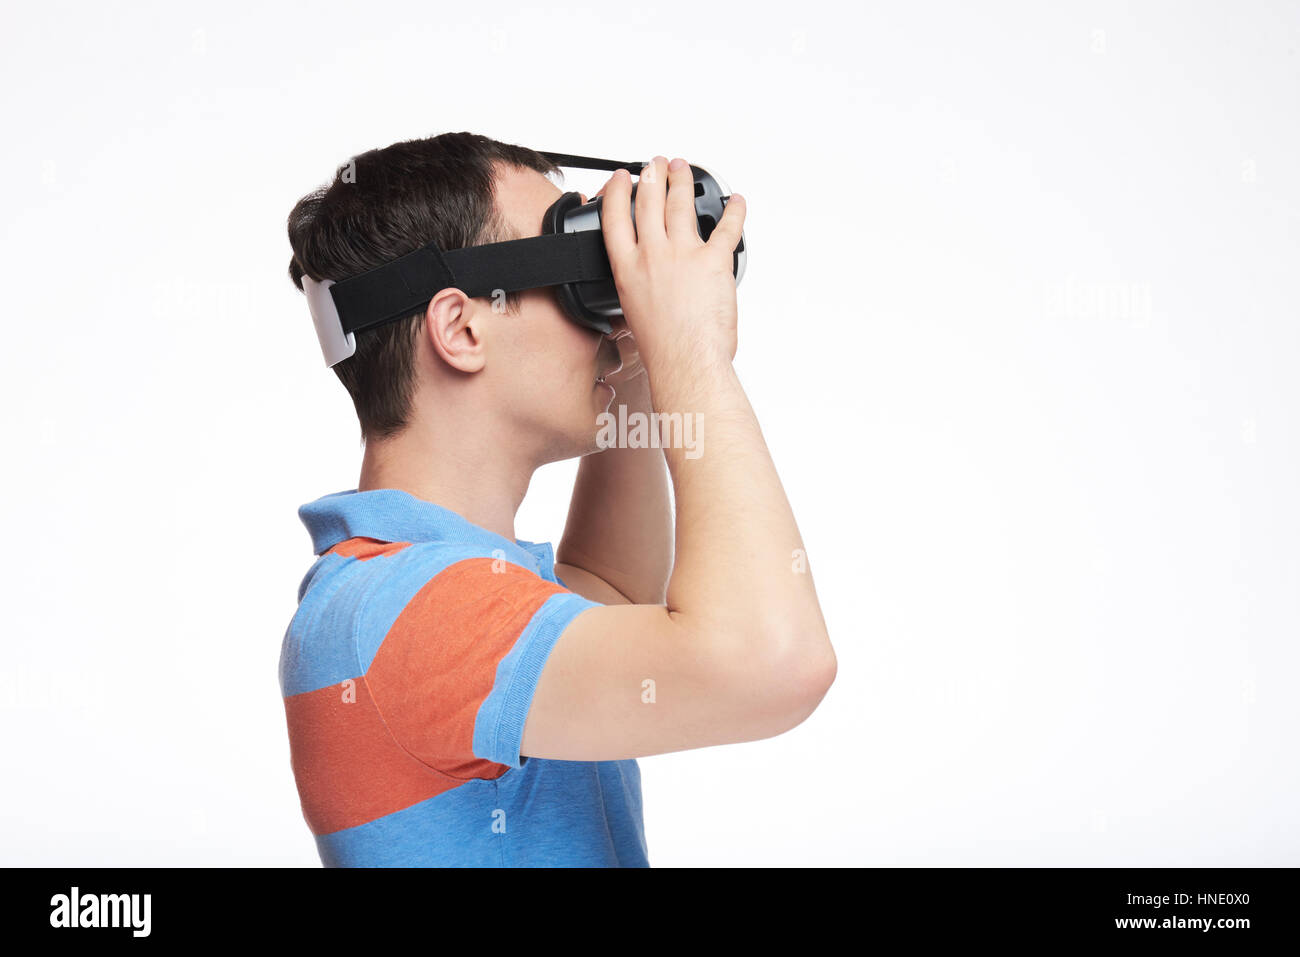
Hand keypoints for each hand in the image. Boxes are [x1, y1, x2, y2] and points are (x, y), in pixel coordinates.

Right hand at [598, 156, 745, 382]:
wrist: (686, 360)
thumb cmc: (663, 348)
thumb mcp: (634, 311)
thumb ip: (638, 287)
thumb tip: (645, 283)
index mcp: (627, 269)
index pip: (615, 219)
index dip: (616, 193)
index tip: (621, 179)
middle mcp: (652, 255)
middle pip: (649, 202)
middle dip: (653, 176)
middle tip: (656, 163)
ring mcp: (683, 254)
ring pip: (680, 204)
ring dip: (682, 181)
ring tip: (683, 169)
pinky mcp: (714, 260)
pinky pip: (727, 227)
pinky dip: (734, 211)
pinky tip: (735, 202)